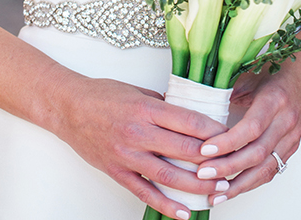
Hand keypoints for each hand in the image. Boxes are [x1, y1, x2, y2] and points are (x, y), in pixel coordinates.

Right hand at [51, 75, 229, 219]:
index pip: (189, 122)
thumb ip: (163, 105)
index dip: (214, 132)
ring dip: (196, 187)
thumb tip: (189, 115)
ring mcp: (127, 155)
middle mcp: (139, 132)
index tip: (230, 138)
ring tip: (217, 192)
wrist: (68, 107)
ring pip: (168, 176)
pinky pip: (145, 192)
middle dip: (212, 162)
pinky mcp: (117, 171)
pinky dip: (166, 205)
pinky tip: (183, 212)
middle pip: (184, 150)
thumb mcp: (137, 91)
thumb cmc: (102, 95)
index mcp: (146, 109)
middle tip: (232, 168)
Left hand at [193, 61, 300, 204]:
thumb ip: (230, 91)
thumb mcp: (252, 73)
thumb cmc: (277, 70)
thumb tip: (204, 108)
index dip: (228, 142)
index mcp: (275, 99)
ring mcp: (292, 137)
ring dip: (239, 184)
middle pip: (257, 153)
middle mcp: (287, 121)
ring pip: (266, 168)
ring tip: (215, 195)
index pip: (251, 128)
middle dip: (228, 167)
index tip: (205, 150)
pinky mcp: (292, 148)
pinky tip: (233, 189)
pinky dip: (252, 182)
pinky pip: (272, 170)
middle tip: (202, 174)